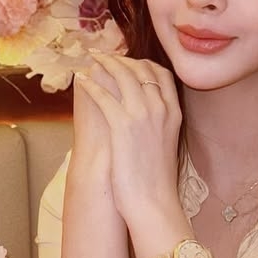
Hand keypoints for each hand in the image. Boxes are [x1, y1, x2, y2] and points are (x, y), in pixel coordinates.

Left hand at [74, 53, 181, 231]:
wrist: (154, 201)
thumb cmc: (157, 180)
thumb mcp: (167, 144)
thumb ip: (160, 123)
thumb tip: (147, 115)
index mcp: (174, 112)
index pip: (162, 74)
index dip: (143, 63)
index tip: (129, 60)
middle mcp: (161, 108)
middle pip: (141, 69)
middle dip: (121, 59)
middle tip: (105, 55)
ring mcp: (142, 115)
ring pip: (122, 76)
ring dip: (105, 64)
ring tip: (92, 60)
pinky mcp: (122, 125)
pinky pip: (104, 96)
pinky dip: (92, 85)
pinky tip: (83, 82)